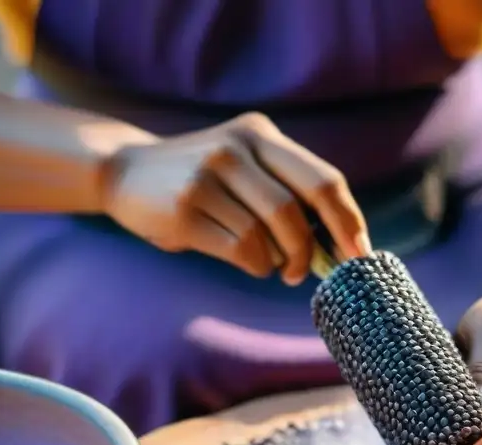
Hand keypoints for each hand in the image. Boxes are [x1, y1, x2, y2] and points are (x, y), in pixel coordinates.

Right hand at [102, 113, 369, 284]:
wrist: (122, 172)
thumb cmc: (199, 183)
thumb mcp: (242, 168)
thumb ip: (285, 193)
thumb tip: (337, 247)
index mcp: (259, 135)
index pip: (323, 180)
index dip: (348, 221)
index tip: (359, 255)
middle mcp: (236, 147)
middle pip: (300, 208)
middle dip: (312, 250)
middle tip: (306, 272)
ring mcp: (209, 175)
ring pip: (270, 234)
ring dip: (279, 261)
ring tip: (272, 265)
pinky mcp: (186, 208)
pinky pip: (243, 249)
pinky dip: (256, 265)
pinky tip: (248, 262)